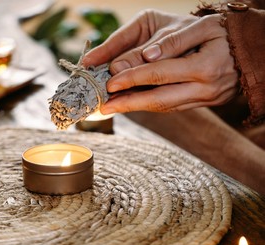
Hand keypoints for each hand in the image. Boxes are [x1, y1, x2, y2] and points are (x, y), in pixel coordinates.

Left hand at [82, 10, 238, 113]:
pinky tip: (134, 103)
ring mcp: (205, 99)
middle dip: (129, 103)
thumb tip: (146, 56)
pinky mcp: (203, 103)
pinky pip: (172, 106)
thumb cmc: (224, 30)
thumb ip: (173, 41)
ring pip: (165, 107)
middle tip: (104, 107)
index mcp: (206, 66)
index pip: (160, 74)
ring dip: (137, 108)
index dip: (133, 78)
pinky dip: (151, 105)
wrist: (252, 48)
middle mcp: (206, 88)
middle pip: (160, 100)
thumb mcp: (200, 26)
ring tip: (114, 107)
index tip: (110, 82)